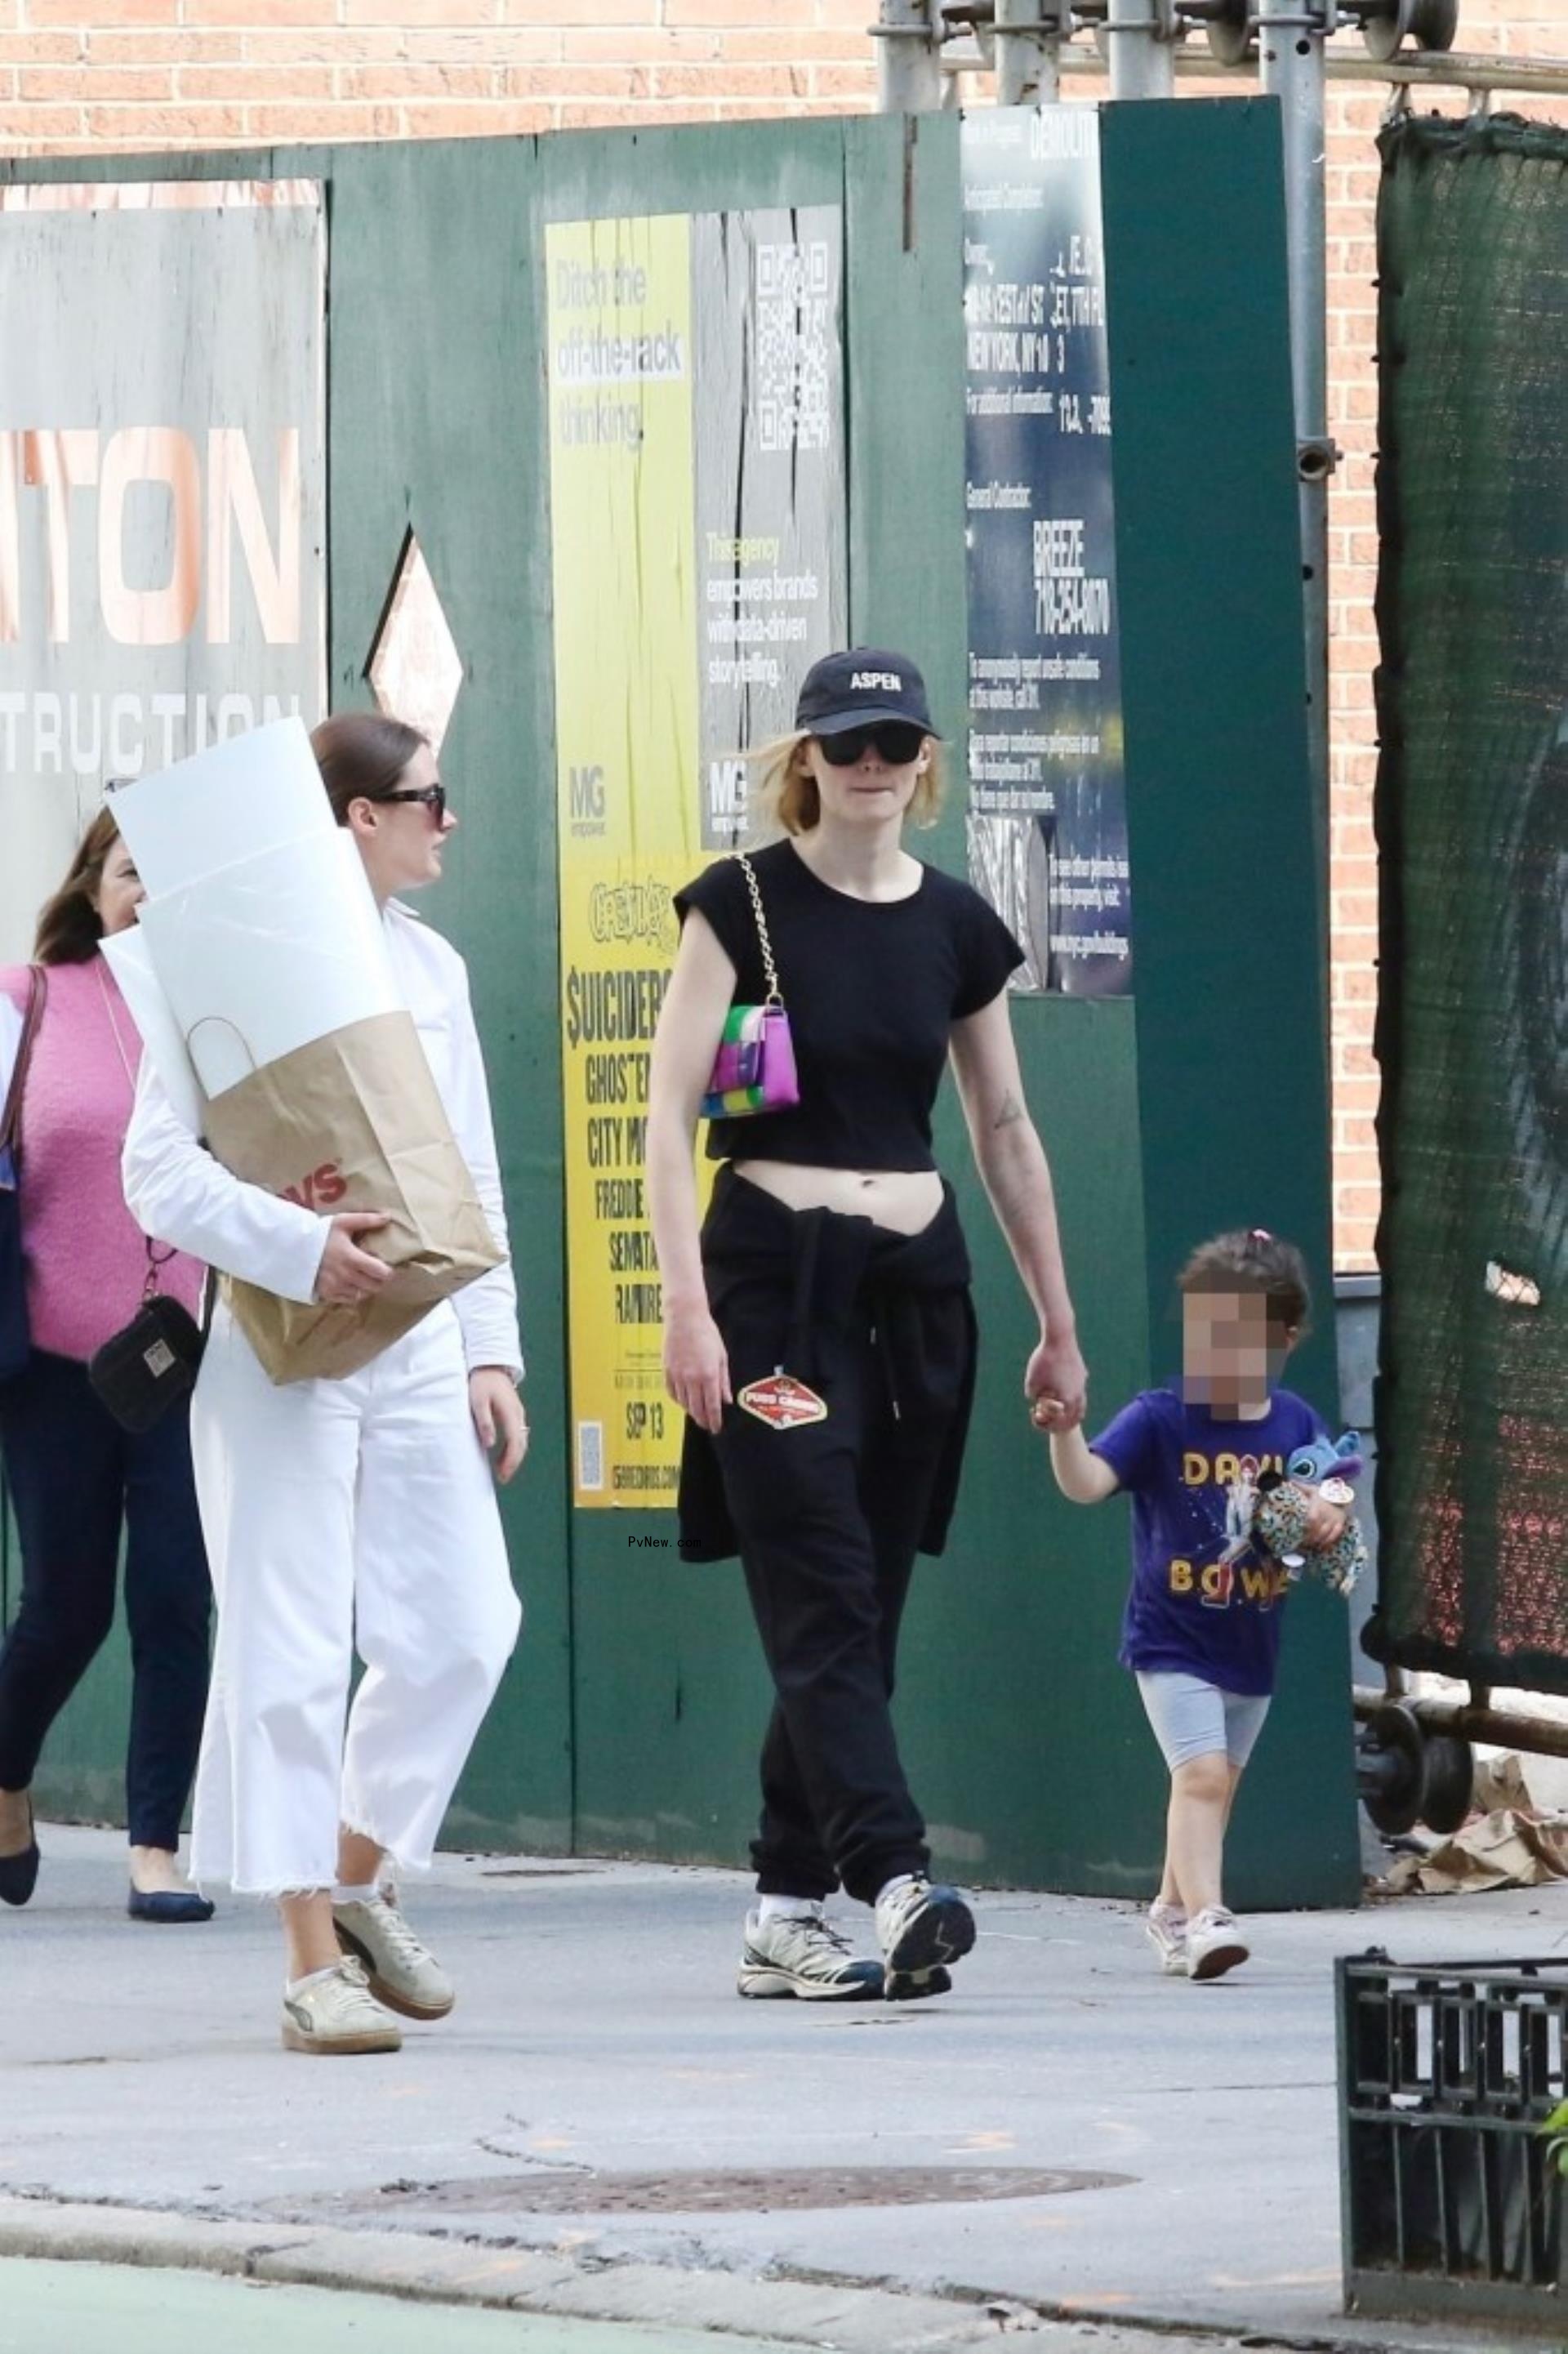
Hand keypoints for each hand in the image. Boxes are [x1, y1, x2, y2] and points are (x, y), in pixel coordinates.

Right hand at [315, 1211, 392, 1305]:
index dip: (388, 1272)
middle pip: (375, 1286)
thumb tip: (387, 1217)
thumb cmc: (320, 1233)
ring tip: (365, 1277)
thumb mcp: (342, 1222)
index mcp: (353, 1258)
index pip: (382, 1273)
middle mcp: (346, 1276)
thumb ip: (366, 1220)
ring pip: (363, 1295)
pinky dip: (354, 1294)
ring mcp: (337, 1287)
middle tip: (378, 1272)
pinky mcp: (328, 1294)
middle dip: (380, 1280)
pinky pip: (349, 1300)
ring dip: (367, 1288)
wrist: (293, 1247)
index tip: (387, 1266)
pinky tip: (352, 1283)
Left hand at [470, 1369, 527, 1483]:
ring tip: (502, 1471)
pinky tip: (503, 1454)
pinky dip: (513, 1448)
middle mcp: (518, 1415)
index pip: (515, 1442)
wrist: (490, 1364)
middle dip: (513, 1463)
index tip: (503, 1474)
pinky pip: (517, 1434)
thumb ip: (485, 1422)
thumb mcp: (478, 1401)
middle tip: (503, 1478)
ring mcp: (518, 1414)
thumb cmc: (482, 1382)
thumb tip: (490, 1444)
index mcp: (510, 1413)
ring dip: (513, 1457)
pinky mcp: (514, 1413)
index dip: (511, 1460)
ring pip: (521, 1440)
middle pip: (521, 1444)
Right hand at [663, 1300, 730, 1434]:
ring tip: (696, 1414)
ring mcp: (677, 1375)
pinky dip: (678, 1400)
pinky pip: (672, 1392)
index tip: (716, 1429)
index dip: (714, 1420)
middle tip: (707, 1425)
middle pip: (697, 1408)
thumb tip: (727, 1400)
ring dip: (691, 1411)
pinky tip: (683, 1401)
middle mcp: (692, 1378)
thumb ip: (724, 1380)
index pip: (712, 1406)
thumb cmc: (706, 1333)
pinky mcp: (667, 1370)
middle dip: (703, 1420)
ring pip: (683, 1403)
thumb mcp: (721, 1356)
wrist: (684, 1317)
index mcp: (709, 1375)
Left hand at [1025, 1329, 1087, 1430]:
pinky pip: (1078, 1389)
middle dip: (1061, 1419)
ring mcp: (1083, 1383)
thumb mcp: (1031, 1381)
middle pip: (1075, 1417)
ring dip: (1069, 1408)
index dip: (1047, 1423)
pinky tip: (1059, 1385)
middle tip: (1048, 1415)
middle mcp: (1079, 1394)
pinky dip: (1071, 1394)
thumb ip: (1033, 1396)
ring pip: (1080, 1403)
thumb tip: (1036, 1400)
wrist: (1060, 1337)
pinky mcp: (1082, 1373)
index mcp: (1068, 1400)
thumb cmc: (1044, 1360)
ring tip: (1056, 1404)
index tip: (1037, 1415)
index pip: (1062, 1423)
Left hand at [1299, 1487, 1348, 1548]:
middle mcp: (1326, 1514)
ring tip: (1311, 1546)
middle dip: (1311, 1537)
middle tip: (1303, 1543)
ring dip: (1318, 1541)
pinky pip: (1335, 1535)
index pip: (1312, 1518)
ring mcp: (1334, 1520)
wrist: (1341, 1495)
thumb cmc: (1323, 1493)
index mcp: (1318, 1506)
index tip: (1301, 1533)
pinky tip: (1322, 1546)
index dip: (1307, 1527)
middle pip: (1319, 1529)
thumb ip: (1300, 1487)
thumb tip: (1286, 1481)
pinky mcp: (1340, 1524)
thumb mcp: (1312, 1489)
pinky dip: (1329, 1542)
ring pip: (1326, 1533)